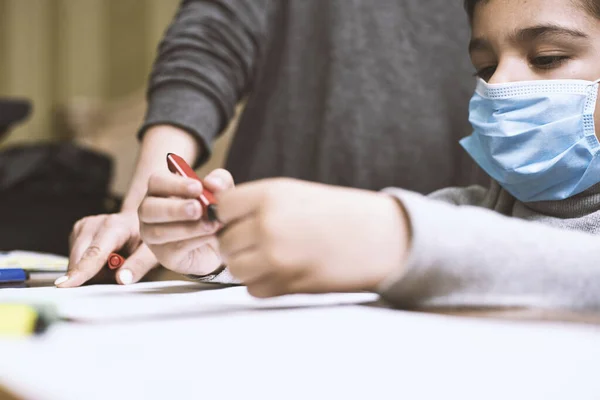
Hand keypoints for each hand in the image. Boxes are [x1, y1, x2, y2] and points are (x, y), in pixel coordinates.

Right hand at [57, 211, 157, 287]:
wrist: (141, 221)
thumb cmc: (147, 238)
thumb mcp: (152, 253)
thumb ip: (139, 265)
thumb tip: (122, 279)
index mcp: (115, 226)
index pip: (95, 253)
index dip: (82, 270)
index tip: (66, 285)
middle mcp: (95, 223)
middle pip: (80, 259)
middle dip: (94, 275)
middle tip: (117, 271)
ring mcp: (83, 225)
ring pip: (75, 261)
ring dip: (91, 271)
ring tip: (113, 262)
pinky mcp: (77, 231)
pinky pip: (75, 259)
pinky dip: (87, 265)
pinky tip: (104, 259)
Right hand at [138, 169, 233, 275]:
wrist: (223, 242)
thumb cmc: (214, 211)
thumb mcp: (222, 192)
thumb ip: (220, 182)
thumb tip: (212, 183)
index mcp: (160, 189)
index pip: (156, 182)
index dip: (174, 184)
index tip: (198, 187)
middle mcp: (150, 211)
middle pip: (148, 208)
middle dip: (174, 208)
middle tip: (198, 209)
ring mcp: (153, 235)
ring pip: (159, 232)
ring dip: (187, 228)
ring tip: (211, 224)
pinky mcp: (164, 255)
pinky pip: (174, 248)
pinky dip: (195, 240)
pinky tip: (211, 235)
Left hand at [216, 178, 410, 297]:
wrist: (379, 238)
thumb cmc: (341, 213)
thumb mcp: (296, 193)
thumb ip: (258, 203)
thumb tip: (221, 216)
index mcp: (271, 195)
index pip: (223, 207)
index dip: (229, 214)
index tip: (240, 218)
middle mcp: (268, 224)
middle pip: (225, 240)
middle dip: (237, 242)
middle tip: (257, 240)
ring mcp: (276, 257)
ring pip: (236, 267)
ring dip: (247, 264)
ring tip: (270, 256)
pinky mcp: (287, 285)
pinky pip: (254, 288)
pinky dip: (263, 283)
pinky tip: (284, 270)